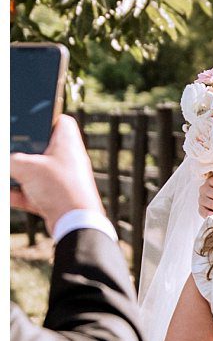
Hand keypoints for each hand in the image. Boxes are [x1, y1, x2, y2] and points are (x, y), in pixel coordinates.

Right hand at [10, 116, 104, 232]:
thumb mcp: (27, 168)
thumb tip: (5, 162)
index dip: (47, 116)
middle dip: (22, 150)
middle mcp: (67, 161)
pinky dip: (18, 194)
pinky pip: (32, 193)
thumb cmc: (59, 188)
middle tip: (10, 149)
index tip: (30, 117)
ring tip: (7, 172)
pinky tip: (7, 194)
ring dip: (18, 174)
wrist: (76, 224)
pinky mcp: (55, 200)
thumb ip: (9, 160)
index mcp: (67, 144)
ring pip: (35, 172)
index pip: (62, 122)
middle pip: (41, 148)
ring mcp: (62, 181)